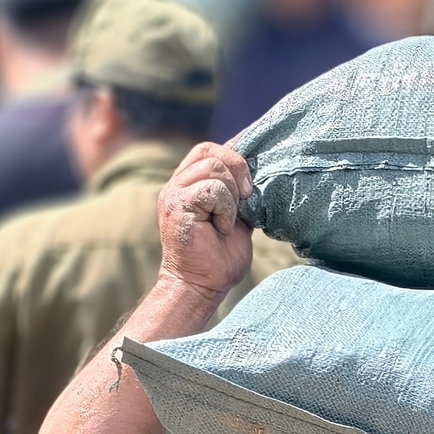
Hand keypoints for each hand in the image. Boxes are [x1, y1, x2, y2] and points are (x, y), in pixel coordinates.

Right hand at [155, 143, 253, 305]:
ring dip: (231, 197)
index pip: (210, 149)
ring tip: (227, 221)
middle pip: (212, 151)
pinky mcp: (176, 205)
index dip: (235, 150)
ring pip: (214, 169)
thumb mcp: (238, 214)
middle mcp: (178, 182)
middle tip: (246, 200)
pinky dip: (225, 210)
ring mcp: (173, 193)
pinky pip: (212, 190)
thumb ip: (240, 190)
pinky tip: (221, 228)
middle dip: (238, 171)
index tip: (254, 170)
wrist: (204, 284)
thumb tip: (260, 166)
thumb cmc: (221, 255)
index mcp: (190, 181)